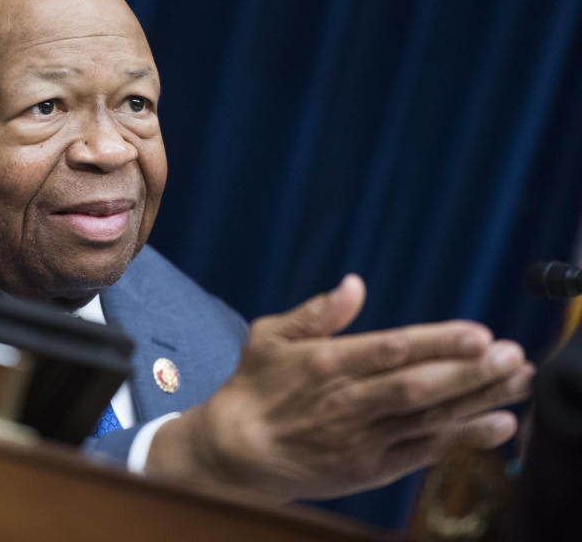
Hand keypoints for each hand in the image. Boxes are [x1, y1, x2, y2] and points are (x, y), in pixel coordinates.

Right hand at [146, 274, 533, 500]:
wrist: (237, 451)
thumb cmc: (254, 386)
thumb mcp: (269, 336)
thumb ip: (315, 313)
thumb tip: (353, 285)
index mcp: (325, 364)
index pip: (390, 350)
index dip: (437, 343)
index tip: (478, 333)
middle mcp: (347, 402)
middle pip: (418, 387)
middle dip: (469, 372)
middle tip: (512, 356)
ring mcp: (361, 438)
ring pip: (428, 419)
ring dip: (476, 401)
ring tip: (516, 383)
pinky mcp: (370, 467)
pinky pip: (424, 452)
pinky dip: (462, 440)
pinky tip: (496, 425)